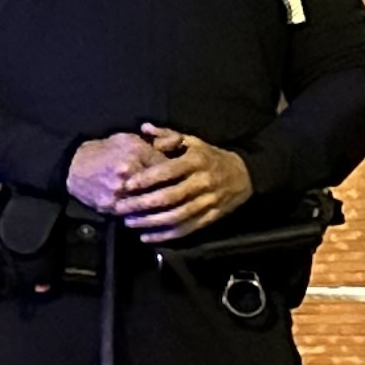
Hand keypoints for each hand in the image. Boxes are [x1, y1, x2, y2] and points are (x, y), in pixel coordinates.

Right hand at [63, 129, 177, 218]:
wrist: (74, 166)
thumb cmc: (106, 150)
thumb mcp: (131, 138)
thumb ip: (158, 140)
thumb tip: (179, 144)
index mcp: (136, 153)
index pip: (168, 168)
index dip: (178, 175)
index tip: (182, 180)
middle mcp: (128, 173)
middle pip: (161, 189)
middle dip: (171, 194)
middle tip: (180, 197)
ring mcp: (118, 191)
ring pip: (148, 206)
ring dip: (158, 209)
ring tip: (168, 210)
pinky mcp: (109, 206)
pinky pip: (132, 215)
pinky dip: (141, 216)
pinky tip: (149, 215)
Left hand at [115, 126, 253, 241]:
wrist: (244, 175)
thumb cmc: (210, 157)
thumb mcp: (192, 142)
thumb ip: (167, 136)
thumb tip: (144, 128)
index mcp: (196, 161)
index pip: (168, 171)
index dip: (146, 179)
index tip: (127, 185)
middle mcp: (203, 182)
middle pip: (169, 197)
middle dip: (142, 204)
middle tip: (120, 208)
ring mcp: (208, 201)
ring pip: (176, 216)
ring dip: (151, 222)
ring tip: (130, 222)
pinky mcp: (211, 217)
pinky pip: (187, 229)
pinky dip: (166, 235)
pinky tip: (147, 236)